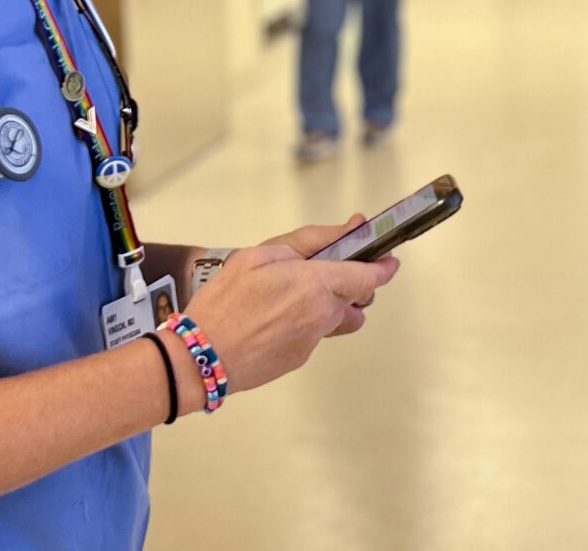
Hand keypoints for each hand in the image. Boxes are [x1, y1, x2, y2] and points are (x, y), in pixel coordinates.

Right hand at [178, 223, 397, 396]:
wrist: (199, 358)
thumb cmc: (224, 302)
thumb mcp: (260, 254)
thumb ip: (309, 240)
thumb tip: (350, 229)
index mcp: (317, 285)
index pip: (369, 277)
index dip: (383, 266)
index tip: (388, 259)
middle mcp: (323, 316)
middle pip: (358, 300)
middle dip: (351, 284)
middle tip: (323, 272)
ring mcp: (312, 341)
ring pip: (339, 321)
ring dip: (332, 307)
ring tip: (296, 297)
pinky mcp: (299, 358)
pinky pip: (316, 335)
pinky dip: (307, 323)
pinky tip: (275, 318)